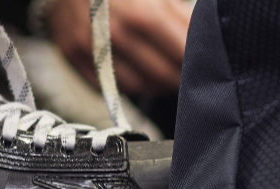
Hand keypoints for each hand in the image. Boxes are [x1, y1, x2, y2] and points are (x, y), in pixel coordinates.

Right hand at [44, 0, 190, 98]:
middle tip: (189, 72)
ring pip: (138, 86)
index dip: (196, 60)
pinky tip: (139, 71)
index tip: (206, 60)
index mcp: (142, 12)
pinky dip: (128, 82)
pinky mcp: (73, 55)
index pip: (182, 53)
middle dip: (180, 76)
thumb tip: (203, 33)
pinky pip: (109, 85)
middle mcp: (115, 34)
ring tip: (167, 73)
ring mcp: (91, 47)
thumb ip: (178, 10)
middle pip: (162, 75)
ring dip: (157, 84)